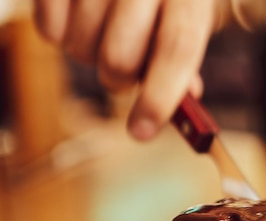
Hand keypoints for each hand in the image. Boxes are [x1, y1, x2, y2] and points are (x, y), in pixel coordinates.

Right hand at [33, 0, 220, 139]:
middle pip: (120, 58)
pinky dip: (60, 36)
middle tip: (125, 65)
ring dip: (90, 55)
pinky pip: (48, 30)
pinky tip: (77, 16)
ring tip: (103, 30)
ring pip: (81, 49)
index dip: (160, 96)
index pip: (177, 48)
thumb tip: (182, 102)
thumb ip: (182, 56)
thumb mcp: (186, 12)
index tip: (142, 131)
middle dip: (120, 79)